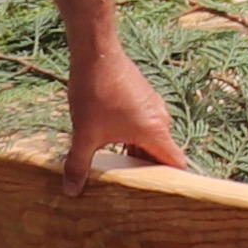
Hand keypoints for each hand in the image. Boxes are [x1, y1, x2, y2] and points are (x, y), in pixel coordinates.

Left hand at [63, 42, 184, 187]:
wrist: (96, 52)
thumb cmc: (96, 93)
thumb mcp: (85, 134)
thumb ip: (79, 165)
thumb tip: (71, 191)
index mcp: (155, 132)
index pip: (176, 163)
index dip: (170, 182)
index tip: (159, 195)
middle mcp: (160, 118)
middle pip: (161, 153)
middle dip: (147, 171)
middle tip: (131, 189)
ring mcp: (152, 105)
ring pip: (150, 137)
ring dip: (137, 152)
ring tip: (118, 169)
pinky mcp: (142, 95)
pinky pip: (143, 123)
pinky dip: (132, 136)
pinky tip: (111, 142)